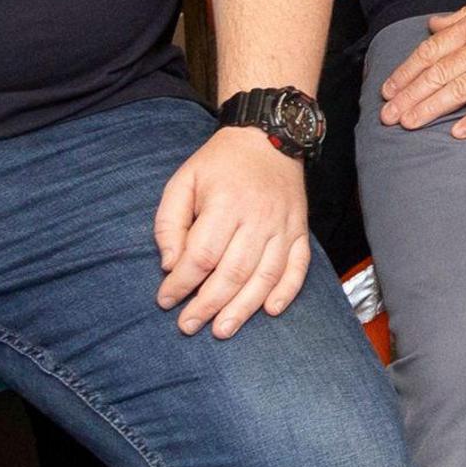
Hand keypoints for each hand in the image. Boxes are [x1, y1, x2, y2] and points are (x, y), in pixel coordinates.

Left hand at [151, 127, 311, 336]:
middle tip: (188, 326)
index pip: (202, 255)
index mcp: (226, 203)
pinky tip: (271, 311)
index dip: (181, 283)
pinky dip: (288, 291)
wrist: (268, 137)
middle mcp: (258, 217)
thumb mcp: (182, 181)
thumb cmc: (219, 164)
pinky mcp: (300, 229)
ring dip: (244, 308)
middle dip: (208, 305)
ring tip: (222, 329)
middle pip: (233, 272)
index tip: (165, 300)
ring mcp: (284, 224)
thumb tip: (171, 265)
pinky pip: (299, 266)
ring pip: (265, 276)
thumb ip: (169, 223)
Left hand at [379, 0, 465, 138]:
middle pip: (439, 73)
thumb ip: (462, 15)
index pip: (431, 51)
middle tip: (387, 117)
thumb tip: (433, 25)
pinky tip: (458, 131)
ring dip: (432, 108)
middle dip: (409, 96)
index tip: (388, 90)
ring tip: (409, 125)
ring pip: (462, 89)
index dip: (407, 72)